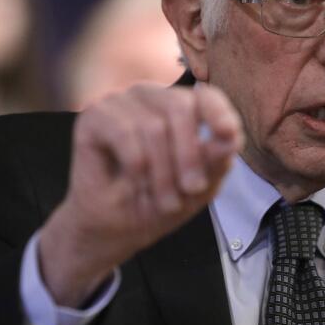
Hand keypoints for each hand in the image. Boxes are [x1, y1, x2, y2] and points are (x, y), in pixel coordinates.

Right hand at [39, 83, 242, 306]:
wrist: (112, 229)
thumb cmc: (155, 202)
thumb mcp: (197, 187)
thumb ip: (215, 161)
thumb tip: (231, 138)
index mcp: (178, 106)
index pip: (205, 95)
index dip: (219, 111)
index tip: (229, 134)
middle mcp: (150, 96)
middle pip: (179, 107)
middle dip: (189, 156)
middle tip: (191, 191)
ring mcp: (120, 102)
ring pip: (152, 126)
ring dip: (161, 172)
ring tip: (164, 201)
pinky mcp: (93, 115)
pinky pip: (124, 133)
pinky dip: (135, 165)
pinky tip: (134, 182)